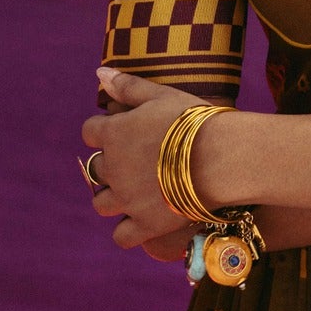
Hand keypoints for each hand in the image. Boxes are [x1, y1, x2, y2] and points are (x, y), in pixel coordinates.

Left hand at [82, 68, 199, 251]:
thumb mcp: (160, 94)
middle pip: (97, 168)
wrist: (220, 157)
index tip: (123, 130)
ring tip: (136, 190)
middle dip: (113, 163)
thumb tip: (99, 73)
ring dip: (113, 197)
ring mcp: (127, 200)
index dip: (104, 130)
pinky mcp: (145, 225)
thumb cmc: (193, 120)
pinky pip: (121, 236)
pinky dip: (128, 229)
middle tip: (139, 158)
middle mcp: (114, 169)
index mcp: (113, 134)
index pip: (90, 132)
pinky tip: (143, 217)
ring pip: (101, 204)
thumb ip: (127, 86)